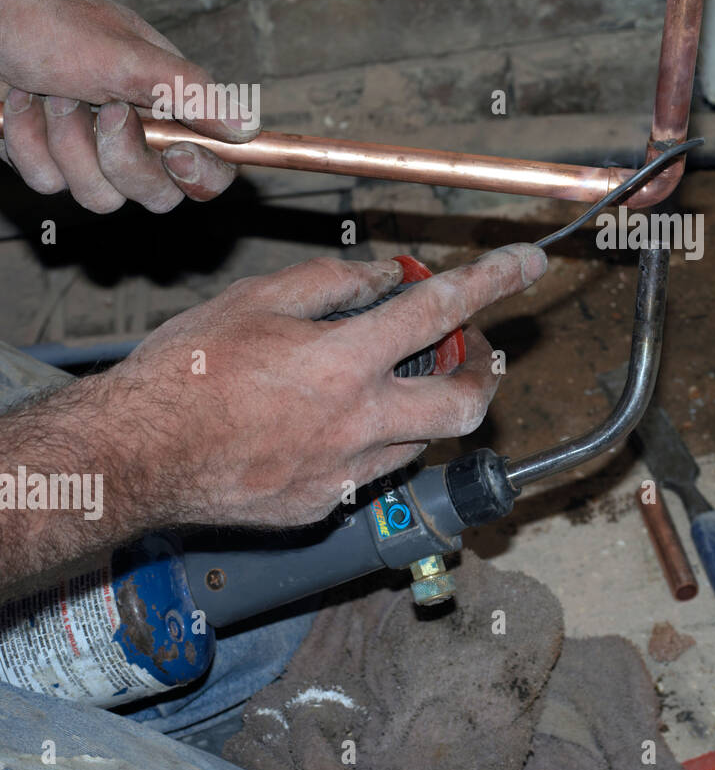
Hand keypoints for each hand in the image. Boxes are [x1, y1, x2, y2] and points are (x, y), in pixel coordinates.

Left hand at [0, 0, 255, 212]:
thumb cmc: (49, 24)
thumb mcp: (127, 53)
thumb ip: (188, 91)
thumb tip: (247, 126)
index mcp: (169, 106)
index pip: (213, 166)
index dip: (202, 174)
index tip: (176, 156)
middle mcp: (137, 136)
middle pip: (157, 195)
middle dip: (120, 156)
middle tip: (102, 111)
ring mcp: (90, 155)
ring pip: (98, 197)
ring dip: (65, 142)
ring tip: (48, 95)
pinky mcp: (48, 163)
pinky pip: (48, 183)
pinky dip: (26, 142)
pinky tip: (18, 106)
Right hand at [105, 244, 547, 529]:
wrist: (133, 458)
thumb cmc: (183, 373)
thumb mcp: (255, 300)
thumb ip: (332, 282)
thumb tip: (384, 275)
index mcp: (343, 362)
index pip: (441, 309)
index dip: (493, 281)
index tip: (526, 264)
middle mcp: (357, 423)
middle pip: (464, 405)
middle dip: (484, 374)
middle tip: (472, 350)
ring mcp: (344, 472)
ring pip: (422, 442)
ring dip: (423, 406)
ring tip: (388, 378)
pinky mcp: (323, 505)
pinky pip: (374, 473)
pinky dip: (374, 441)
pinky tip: (333, 424)